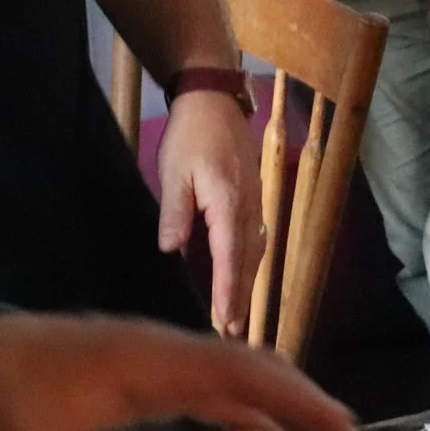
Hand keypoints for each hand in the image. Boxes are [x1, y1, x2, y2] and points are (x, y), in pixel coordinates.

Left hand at [0, 312, 374, 430]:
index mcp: (153, 361)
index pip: (246, 376)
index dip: (301, 405)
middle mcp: (169, 352)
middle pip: (260, 371)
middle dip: (313, 408)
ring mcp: (163, 360)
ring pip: (245, 377)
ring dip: (289, 410)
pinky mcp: (151, 374)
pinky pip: (219, 389)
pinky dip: (255, 414)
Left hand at [157, 87, 263, 337]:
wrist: (214, 97)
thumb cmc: (191, 133)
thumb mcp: (173, 171)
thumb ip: (175, 212)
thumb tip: (173, 250)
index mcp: (227, 201)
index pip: (230, 256)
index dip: (229, 290)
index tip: (226, 321)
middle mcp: (248, 205)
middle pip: (248, 260)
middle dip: (243, 297)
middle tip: (235, 332)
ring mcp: (255, 199)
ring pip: (256, 250)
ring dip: (248, 282)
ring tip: (240, 314)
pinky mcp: (253, 194)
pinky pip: (255, 236)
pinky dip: (250, 261)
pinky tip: (245, 272)